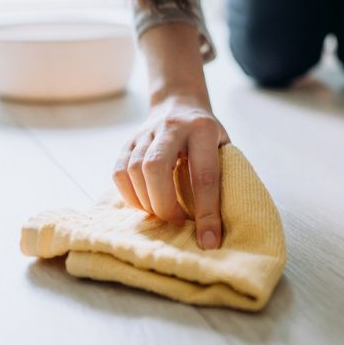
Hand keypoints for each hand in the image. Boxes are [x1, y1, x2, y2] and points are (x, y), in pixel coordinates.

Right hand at [113, 93, 230, 248]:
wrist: (179, 103)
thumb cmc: (207, 136)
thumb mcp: (224, 147)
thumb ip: (223, 177)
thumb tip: (218, 225)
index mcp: (203, 130)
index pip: (204, 176)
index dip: (207, 213)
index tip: (209, 241)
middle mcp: (172, 127)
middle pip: (156, 168)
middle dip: (165, 204)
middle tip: (176, 222)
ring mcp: (146, 132)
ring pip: (134, 170)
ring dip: (147, 201)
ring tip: (161, 213)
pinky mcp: (128, 140)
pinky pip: (119, 172)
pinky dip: (130, 196)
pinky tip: (144, 204)